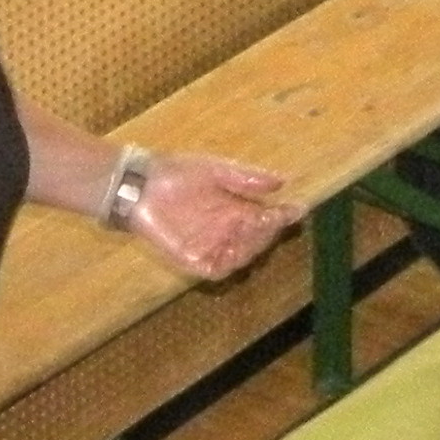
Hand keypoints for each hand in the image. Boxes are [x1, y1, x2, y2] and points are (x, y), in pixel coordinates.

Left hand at [130, 152, 293, 281]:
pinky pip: (217, 269)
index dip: (284, 216)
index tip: (298, 209)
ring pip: (242, 256)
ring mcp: (210, 246)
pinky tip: (233, 246)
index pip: (267, 218)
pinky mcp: (192, 259)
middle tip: (269, 217)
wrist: (141, 184)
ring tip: (251, 226)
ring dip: (251, 245)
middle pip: (259, 241)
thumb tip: (282, 181)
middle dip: (268, 231)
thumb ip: (247, 178)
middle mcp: (226, 231)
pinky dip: (229, 262)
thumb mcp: (216, 170)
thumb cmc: (176, 172)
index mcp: (235, 210)